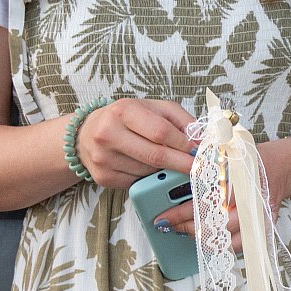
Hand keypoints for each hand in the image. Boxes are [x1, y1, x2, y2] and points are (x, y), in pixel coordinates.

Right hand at [74, 98, 196, 188]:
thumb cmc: (128, 118)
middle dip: (182, 164)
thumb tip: (203, 141)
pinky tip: (147, 167)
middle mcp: (108, 134)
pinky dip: (150, 178)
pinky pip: (137, 182)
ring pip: (149, 172)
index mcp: (124, 111)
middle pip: (155, 156)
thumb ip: (182, 120)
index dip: (184, 144)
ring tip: (168, 161)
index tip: (201, 152)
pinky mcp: (103, 177)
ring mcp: (103, 158)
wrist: (87, 133)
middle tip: (200, 168)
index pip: (161, 131)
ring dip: (166, 170)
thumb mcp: (155, 108)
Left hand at [149, 142, 290, 254]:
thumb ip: (204, 168)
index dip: (181, 213)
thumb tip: (174, 181)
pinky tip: (208, 239)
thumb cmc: (250, 161)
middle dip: (187, 227)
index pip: (205, 204)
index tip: (163, 217)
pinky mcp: (263, 229)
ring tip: (185, 231)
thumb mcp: (225, 155)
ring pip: (225, 240)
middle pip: (213, 226)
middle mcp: (250, 203)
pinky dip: (221, 245)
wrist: (280, 167)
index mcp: (239, 182)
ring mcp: (258, 219)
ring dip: (201, 238)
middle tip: (170, 225)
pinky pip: (239, 246)